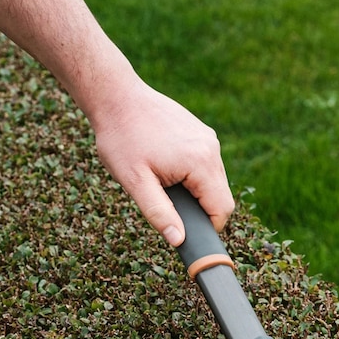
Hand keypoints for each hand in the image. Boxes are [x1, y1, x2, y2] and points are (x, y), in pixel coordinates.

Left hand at [92, 80, 234, 245]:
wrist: (116, 97)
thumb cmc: (122, 139)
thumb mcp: (135, 183)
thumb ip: (159, 213)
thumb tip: (178, 240)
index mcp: (200, 162)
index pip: (222, 209)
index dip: (206, 227)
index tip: (184, 230)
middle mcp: (211, 148)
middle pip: (221, 196)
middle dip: (199, 209)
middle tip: (167, 207)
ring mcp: (208, 138)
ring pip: (214, 181)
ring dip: (195, 192)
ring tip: (163, 185)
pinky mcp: (201, 132)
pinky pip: (206, 165)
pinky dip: (192, 175)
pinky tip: (166, 168)